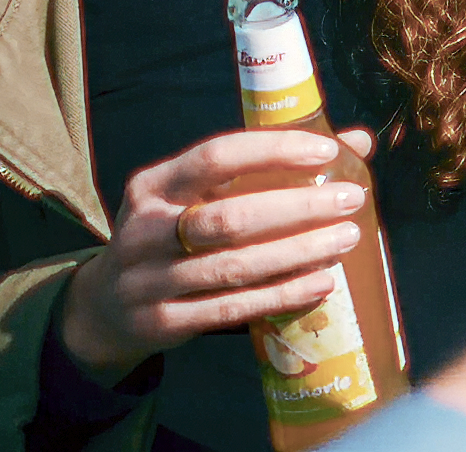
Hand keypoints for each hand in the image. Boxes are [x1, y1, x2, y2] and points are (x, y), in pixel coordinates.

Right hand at [56, 129, 375, 380]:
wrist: (107, 306)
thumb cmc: (174, 232)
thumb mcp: (198, 194)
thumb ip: (268, 166)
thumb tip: (358, 142)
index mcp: (153, 185)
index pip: (215, 156)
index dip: (273, 151)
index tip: (326, 150)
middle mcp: (145, 230)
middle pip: (229, 217)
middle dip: (297, 208)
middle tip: (351, 200)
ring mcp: (149, 280)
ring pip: (234, 267)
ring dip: (297, 253)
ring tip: (347, 239)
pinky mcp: (163, 322)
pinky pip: (231, 308)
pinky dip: (281, 295)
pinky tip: (322, 283)